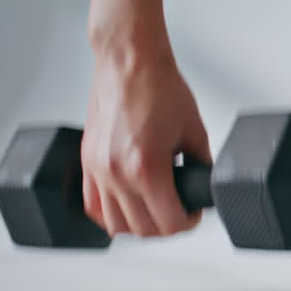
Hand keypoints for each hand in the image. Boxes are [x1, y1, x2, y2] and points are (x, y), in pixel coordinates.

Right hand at [82, 46, 210, 237]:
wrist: (128, 61)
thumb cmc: (158, 86)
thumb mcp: (194, 131)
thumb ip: (201, 165)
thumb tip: (204, 186)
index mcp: (146, 167)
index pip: (169, 222)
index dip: (188, 222)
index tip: (193, 214)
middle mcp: (117, 172)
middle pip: (143, 229)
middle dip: (167, 226)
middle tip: (179, 211)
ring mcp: (98, 169)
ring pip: (116, 224)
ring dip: (139, 224)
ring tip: (155, 209)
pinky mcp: (87, 161)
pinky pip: (93, 206)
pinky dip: (111, 214)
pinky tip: (127, 206)